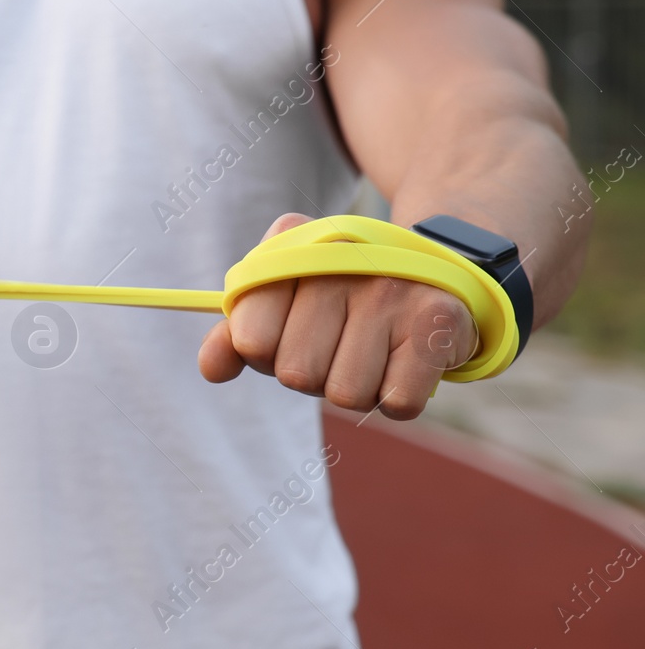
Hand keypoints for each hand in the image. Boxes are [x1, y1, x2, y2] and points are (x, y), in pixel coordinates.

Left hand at [197, 212, 477, 419]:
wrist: (437, 274)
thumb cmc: (344, 300)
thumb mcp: (285, 302)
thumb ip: (240, 334)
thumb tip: (212, 370)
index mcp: (293, 246)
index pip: (249, 338)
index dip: (265, 353)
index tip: (289, 333)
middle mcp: (341, 259)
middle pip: (296, 374)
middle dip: (314, 374)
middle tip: (342, 343)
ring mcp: (391, 288)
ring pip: (345, 394)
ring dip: (357, 388)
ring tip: (376, 351)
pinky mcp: (437, 320)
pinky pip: (396, 402)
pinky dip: (398, 396)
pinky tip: (405, 362)